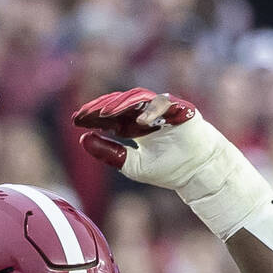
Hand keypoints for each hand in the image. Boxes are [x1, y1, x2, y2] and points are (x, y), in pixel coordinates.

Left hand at [74, 87, 211, 190]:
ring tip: (103, 115)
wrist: (196, 172)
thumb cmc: (167, 168)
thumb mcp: (131, 165)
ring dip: (120, 106)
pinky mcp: (179, 108)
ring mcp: (162, 109)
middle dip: (100, 108)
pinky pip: (163, 104)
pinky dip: (152, 110)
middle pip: (119, 105)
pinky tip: (140, 122)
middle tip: (83, 114)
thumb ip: (108, 153)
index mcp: (134, 125)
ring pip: (137, 100)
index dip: (92, 117)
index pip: (109, 116)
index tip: (75, 121)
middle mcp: (145, 114)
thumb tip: (83, 140)